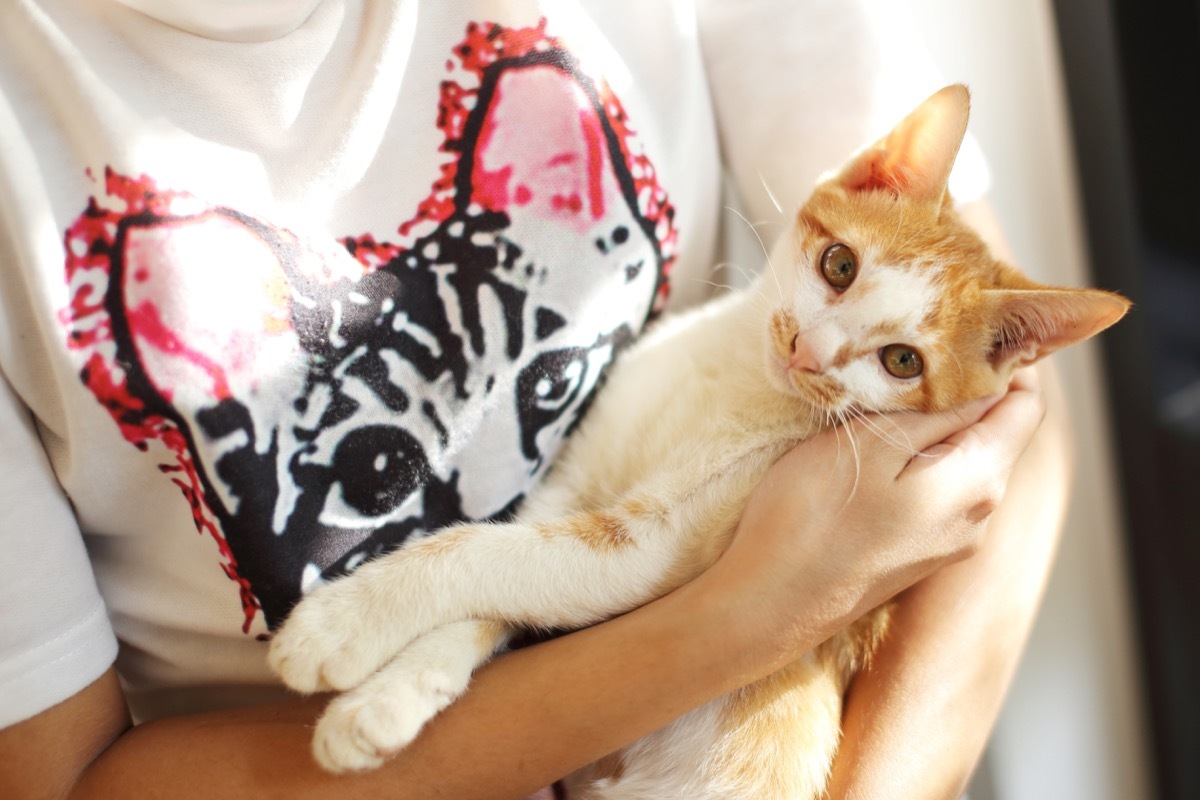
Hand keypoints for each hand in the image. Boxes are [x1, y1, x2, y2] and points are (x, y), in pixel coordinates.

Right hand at [699, 369, 1046, 658]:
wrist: (769, 604)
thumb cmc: (811, 518)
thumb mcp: (872, 444)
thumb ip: (937, 412)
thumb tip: (987, 382)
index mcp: (977, 482)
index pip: (1024, 406)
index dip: (1007, 360)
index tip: (967, 326)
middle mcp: (978, 515)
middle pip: (998, 433)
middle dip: (969, 387)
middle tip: (919, 347)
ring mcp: (950, 540)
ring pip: (966, 460)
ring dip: (941, 421)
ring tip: (893, 388)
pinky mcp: (920, 553)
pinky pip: (941, 488)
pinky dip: (924, 455)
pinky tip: (883, 441)